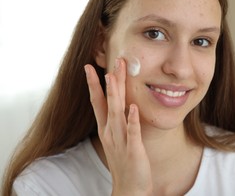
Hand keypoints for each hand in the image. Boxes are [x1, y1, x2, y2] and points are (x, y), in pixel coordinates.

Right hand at [84, 58, 152, 194]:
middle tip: (110, 62)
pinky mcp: (133, 150)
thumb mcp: (117, 138)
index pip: (98, 102)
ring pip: (116, 113)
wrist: (130, 188)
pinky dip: (131, 120)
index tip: (90, 67)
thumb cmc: (125, 161)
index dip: (94, 84)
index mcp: (106, 128)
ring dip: (115, 95)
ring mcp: (120, 140)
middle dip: (108, 82)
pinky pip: (132, 132)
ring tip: (113, 77)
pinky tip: (132, 107)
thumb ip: (117, 121)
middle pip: (107, 102)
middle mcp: (110, 132)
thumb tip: (121, 104)